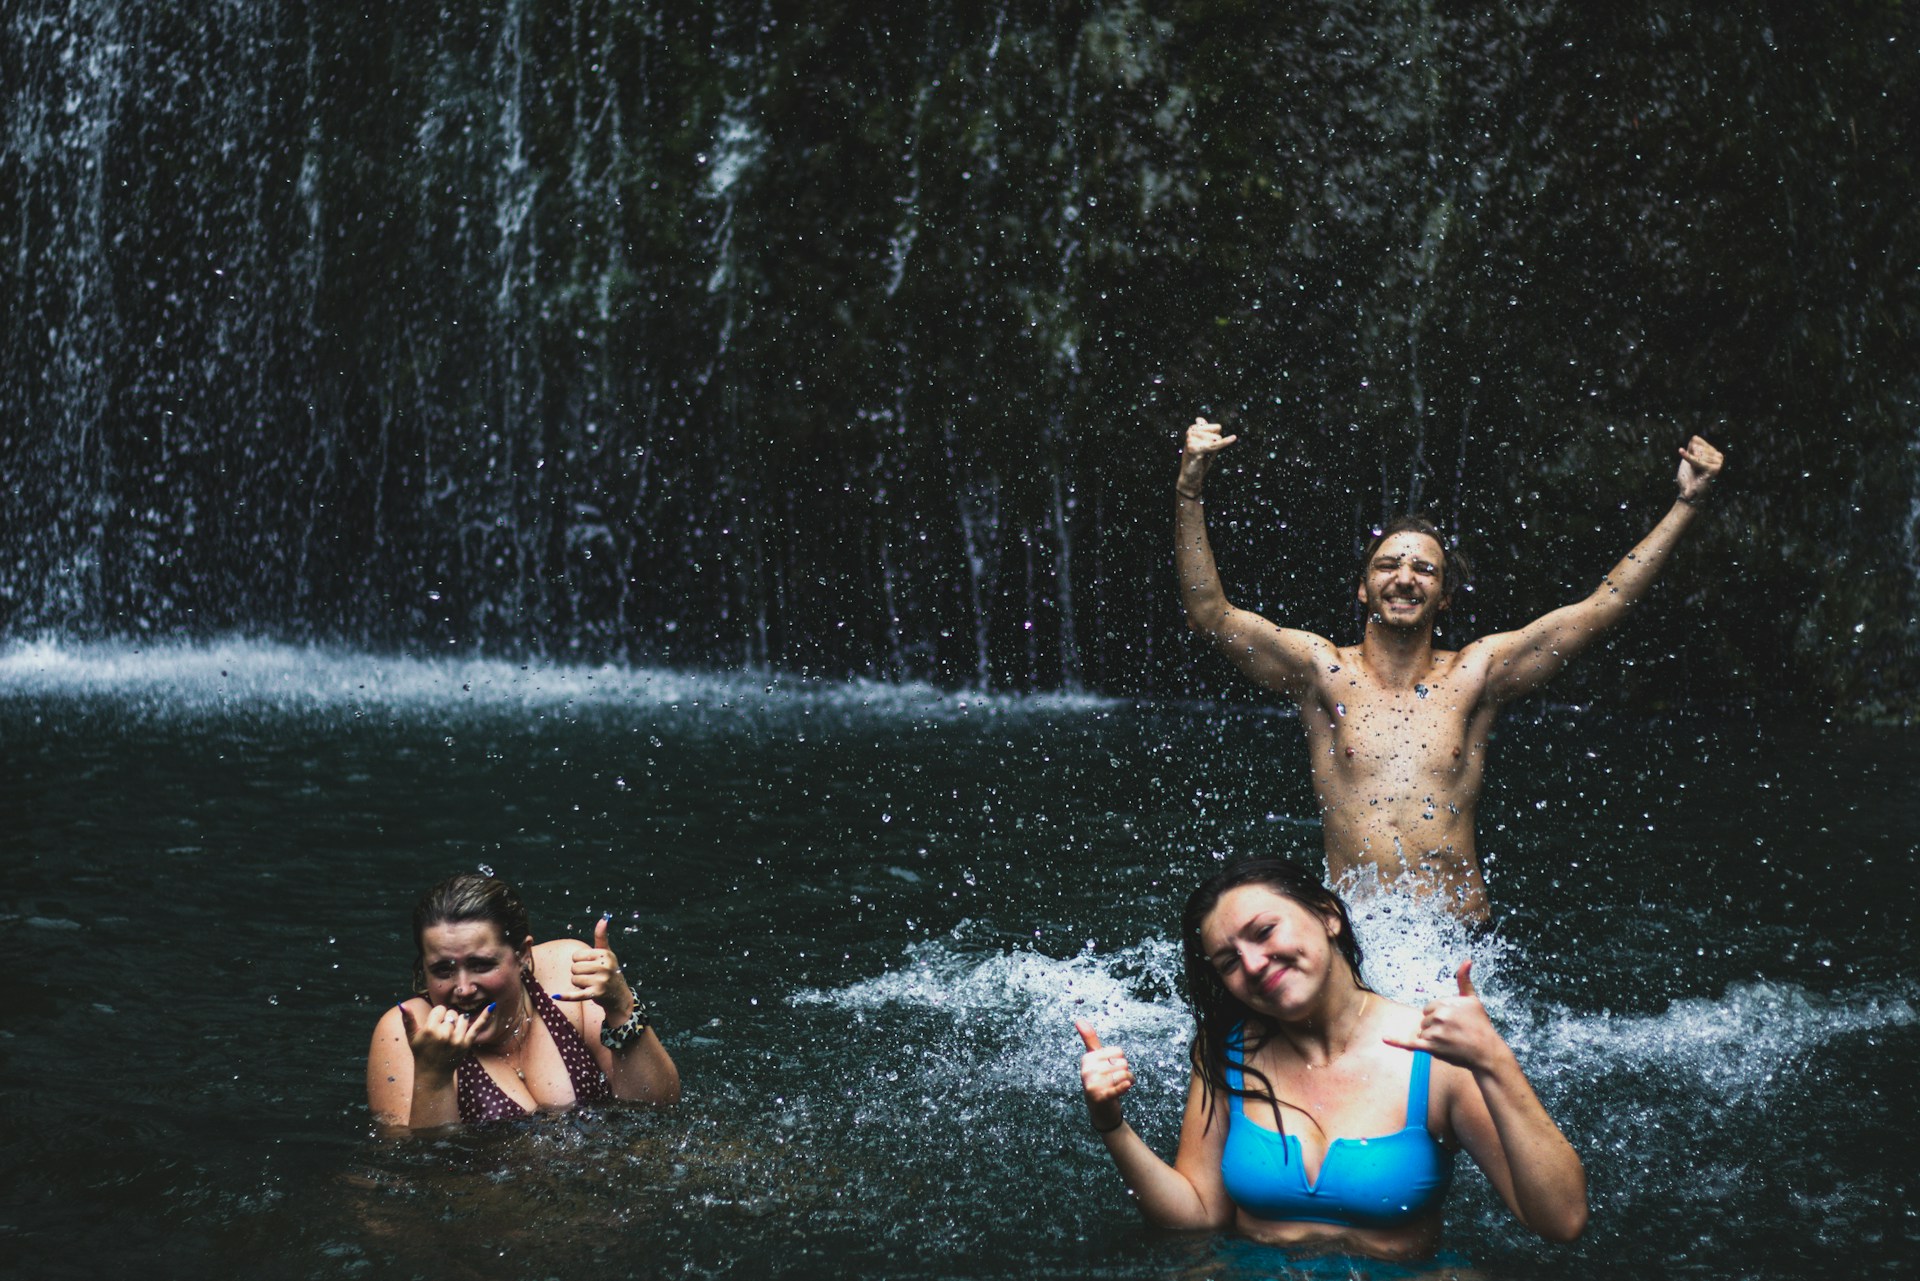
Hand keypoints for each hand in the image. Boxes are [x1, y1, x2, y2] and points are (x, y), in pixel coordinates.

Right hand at [400, 999, 493, 1075]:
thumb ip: (408, 1020)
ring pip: (463, 1018)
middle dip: (447, 1020)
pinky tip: (492, 1006)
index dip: (437, 1016)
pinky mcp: (467, 1044)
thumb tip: (403, 1004)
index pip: (440, 1009)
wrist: (433, 1073)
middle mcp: (444, 1034)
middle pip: (451, 1013)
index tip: (434, 1026)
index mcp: (430, 1030)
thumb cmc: (421, 1052)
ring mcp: (457, 1039)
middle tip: (441, 1034)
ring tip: (450, 1035)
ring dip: (458, 1023)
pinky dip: (485, 1016)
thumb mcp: (412, 1037)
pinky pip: (477, 1026)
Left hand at [552, 915, 633, 1018]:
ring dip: (578, 984)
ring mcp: (601, 981)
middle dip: (578, 973)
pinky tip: (556, 995)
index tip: (590, 965)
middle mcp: (604, 967)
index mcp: (605, 954)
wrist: (619, 995)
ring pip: (574, 980)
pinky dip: (566, 996)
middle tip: (590, 976)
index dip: (579, 961)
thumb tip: (603, 919)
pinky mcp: (596, 994)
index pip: (576, 956)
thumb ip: (601, 937)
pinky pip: (576, 994)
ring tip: (590, 984)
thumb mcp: (606, 953)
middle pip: (574, 968)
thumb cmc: (609, 970)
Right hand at [1076, 1019, 1132, 1130]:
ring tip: (1118, 1088)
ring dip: (1128, 1082)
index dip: (1120, 1061)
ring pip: (1125, 1074)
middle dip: (1125, 1073)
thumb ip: (1088, 1038)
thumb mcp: (1093, 1059)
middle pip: (1123, 1063)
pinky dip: (1126, 1087)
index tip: (1110, 1070)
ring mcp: (1092, 1084)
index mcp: (1087, 1059)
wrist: (1100, 1110)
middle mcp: (1087, 1070)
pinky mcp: (1101, 1097)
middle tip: (1114, 1082)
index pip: (1119, 1052)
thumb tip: (1078, 1019)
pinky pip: (1121, 1086)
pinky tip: (1125, 1088)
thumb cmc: (1099, 1080)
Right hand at [1177, 417, 1237, 495]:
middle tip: (1205, 454)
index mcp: (1193, 429)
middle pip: (1217, 431)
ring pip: (1216, 438)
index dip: (1216, 439)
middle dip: (1215, 443)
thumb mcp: (1204, 445)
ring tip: (1202, 457)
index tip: (1207, 447)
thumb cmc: (1199, 461)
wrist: (1190, 478)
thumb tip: (1199, 419)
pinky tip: (1234, 438)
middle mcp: (1190, 432)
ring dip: (1213, 450)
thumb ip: (1207, 432)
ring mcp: (1191, 439)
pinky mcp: (1195, 448)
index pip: (1216, 427)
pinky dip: (1225, 443)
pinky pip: (1215, 444)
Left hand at [1382, 960, 1508, 1073]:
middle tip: (1455, 1034)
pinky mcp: (1432, 1048)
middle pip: (1424, 1021)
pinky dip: (1396, 1041)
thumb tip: (1467, 960)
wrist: (1486, 1052)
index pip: (1429, 1009)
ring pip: (1422, 1033)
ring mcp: (1434, 1032)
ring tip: (1451, 1042)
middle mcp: (1439, 1016)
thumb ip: (1464, 980)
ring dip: (1432, 1039)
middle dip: (1436, 1028)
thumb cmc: (1480, 1025)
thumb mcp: (1472, 1000)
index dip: (1440, 1016)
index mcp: (1444, 1003)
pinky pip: (1410, 1043)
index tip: (1454, 1022)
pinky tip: (1384, 1038)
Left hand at [1676, 435, 1723, 501]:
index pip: (1696, 440)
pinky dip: (1687, 457)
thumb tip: (1695, 438)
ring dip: (1691, 463)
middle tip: (1693, 469)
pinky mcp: (1714, 468)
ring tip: (1696, 472)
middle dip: (1690, 457)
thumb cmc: (1687, 476)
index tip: (1690, 461)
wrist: (1688, 492)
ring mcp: (1718, 462)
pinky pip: (1696, 460)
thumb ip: (1692, 448)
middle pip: (1696, 446)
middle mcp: (1718, 456)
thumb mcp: (1688, 458)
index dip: (1688, 450)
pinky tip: (1680, 451)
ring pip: (1697, 453)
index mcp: (1713, 452)